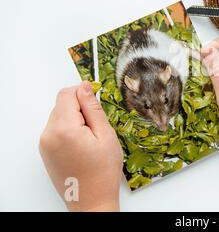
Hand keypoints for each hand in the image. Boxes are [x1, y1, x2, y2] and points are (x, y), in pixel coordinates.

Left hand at [39, 81, 122, 211]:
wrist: (91, 200)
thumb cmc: (102, 171)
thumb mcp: (105, 134)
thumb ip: (93, 108)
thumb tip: (85, 87)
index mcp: (64, 128)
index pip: (67, 94)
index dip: (83, 92)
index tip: (96, 100)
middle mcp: (49, 134)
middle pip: (61, 104)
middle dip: (80, 108)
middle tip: (97, 126)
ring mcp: (45, 144)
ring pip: (59, 116)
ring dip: (75, 119)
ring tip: (91, 139)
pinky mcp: (46, 151)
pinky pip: (56, 129)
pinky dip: (69, 129)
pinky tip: (83, 145)